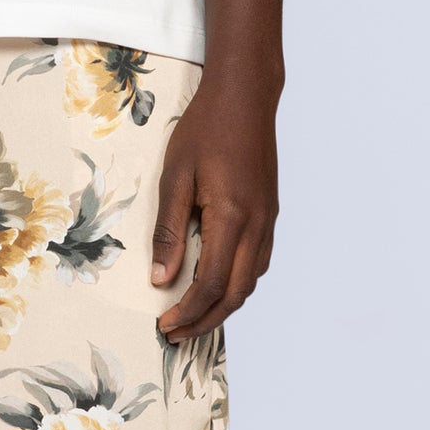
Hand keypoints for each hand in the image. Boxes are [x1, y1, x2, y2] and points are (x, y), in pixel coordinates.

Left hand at [150, 70, 278, 338]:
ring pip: (251, 281)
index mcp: (232, 217)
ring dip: (223, 306)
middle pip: (236, 293)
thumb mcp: (175, 176)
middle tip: (176, 334)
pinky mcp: (269, 212)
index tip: (164, 324)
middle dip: (206, 321)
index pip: (211, 284)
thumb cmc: (206, 128)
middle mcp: (257, 225)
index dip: (187, 311)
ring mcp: (268, 220)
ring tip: (192, 316)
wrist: (246, 95)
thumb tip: (160, 278)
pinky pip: (257, 262)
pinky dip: (238, 283)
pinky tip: (216, 284)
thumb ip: (168, 231)